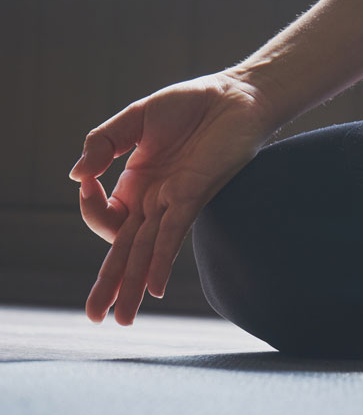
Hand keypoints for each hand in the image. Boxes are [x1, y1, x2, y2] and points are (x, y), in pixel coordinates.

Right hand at [70, 72, 274, 324]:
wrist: (235, 95)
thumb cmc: (191, 105)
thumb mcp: (135, 119)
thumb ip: (102, 143)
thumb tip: (74, 176)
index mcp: (137, 183)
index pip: (104, 216)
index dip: (88, 207)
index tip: (86, 180)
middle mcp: (155, 200)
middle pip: (125, 251)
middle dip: (108, 285)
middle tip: (93, 318)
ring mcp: (174, 201)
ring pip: (145, 252)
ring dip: (131, 285)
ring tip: (122, 320)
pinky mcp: (194, 196)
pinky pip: (172, 235)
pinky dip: (160, 261)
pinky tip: (153, 288)